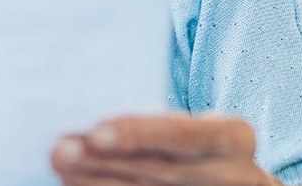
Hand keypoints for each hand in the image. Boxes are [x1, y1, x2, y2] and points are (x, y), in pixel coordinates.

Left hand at [51, 114, 281, 185]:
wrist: (240, 185)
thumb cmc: (207, 147)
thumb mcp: (201, 129)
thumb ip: (161, 125)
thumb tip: (96, 122)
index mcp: (233, 137)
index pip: (182, 134)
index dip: (140, 134)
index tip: (96, 133)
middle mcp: (231, 173)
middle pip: (159, 170)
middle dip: (105, 161)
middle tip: (61, 151)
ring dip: (98, 183)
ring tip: (63, 168)